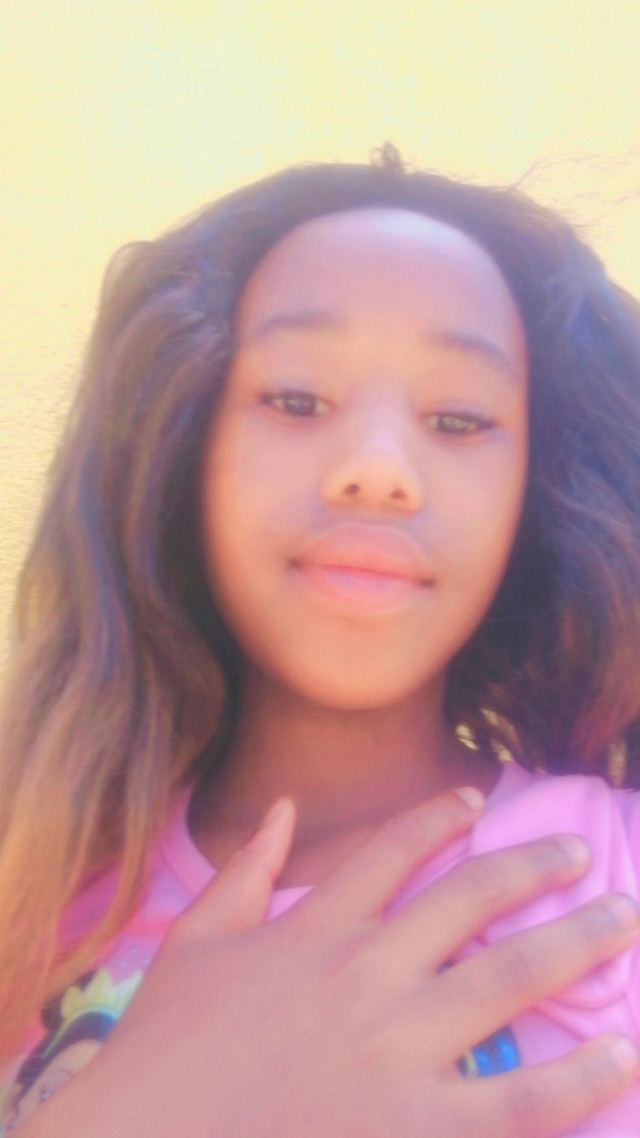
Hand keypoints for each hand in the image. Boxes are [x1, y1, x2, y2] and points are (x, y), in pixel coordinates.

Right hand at [24, 789, 639, 1137]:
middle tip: (581, 856)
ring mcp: (398, 1049)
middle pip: (472, 899)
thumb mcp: (192, 942)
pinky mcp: (417, 1129)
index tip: (478, 800)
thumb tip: (277, 807)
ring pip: (511, 977)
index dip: (440, 817)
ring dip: (577, 943)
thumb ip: (242, 871)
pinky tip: (620, 1058)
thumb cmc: (163, 1050)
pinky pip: (519, 1098)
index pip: (392, 849)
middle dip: (535, 868)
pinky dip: (577, 1079)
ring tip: (623, 921)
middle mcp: (367, 972)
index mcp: (315, 928)